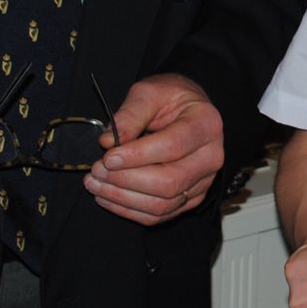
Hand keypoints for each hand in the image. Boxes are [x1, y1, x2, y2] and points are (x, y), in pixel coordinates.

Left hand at [83, 73, 223, 224]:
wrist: (186, 110)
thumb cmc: (170, 98)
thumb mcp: (150, 92)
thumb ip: (130, 114)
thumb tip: (108, 142)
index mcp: (206, 124)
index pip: (172, 147)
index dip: (137, 156)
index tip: (108, 157)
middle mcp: (211, 157)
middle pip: (169, 182)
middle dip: (126, 180)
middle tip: (96, 170)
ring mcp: (203, 181)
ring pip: (162, 204)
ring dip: (123, 199)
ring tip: (95, 183)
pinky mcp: (191, 198)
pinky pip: (159, 215)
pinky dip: (129, 211)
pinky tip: (107, 196)